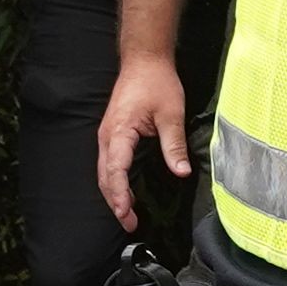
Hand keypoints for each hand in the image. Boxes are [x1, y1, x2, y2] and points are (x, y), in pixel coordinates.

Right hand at [96, 49, 197, 227]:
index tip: (125, 213)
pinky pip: (110, 164)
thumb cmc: (156, 83)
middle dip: (115, 202)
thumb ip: (174, 146)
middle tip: (130, 224)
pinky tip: (127, 194)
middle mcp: (107, 136)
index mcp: (118, 131)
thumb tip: (181, 173)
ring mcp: (108, 135)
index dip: (119, 194)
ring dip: (114, 194)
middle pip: (105, 177)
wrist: (144, 61)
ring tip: (128, 216)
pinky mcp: (113, 134)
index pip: (115, 170)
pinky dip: (115, 182)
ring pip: (105, 172)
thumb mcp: (171, 114)